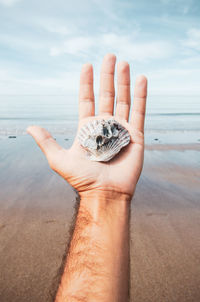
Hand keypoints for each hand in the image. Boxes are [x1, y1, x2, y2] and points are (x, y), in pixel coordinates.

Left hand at [27, 54, 146, 199]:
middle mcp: (105, 126)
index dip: (86, 83)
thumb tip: (29, 127)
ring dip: (124, 81)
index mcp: (88, 128)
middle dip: (107, 75)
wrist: (105, 194)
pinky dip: (141, 95)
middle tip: (109, 56)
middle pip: (107, 95)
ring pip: (123, 99)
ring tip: (124, 63)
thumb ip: (46, 142)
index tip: (87, 65)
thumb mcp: (59, 159)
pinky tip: (141, 79)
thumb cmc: (82, 180)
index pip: (87, 99)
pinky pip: (139, 111)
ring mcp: (121, 129)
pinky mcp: (136, 135)